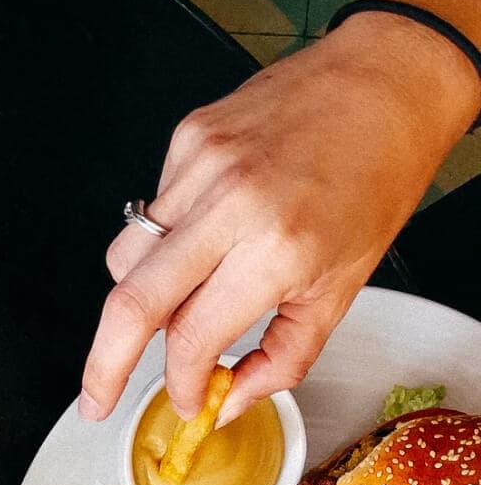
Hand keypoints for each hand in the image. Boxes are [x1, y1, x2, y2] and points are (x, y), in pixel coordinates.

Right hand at [80, 16, 480, 422]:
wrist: (386, 83)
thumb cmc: (375, 180)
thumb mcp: (340, 291)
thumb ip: (281, 359)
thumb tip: (229, 400)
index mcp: (275, 249)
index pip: (191, 338)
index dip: (181, 384)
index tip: (187, 400)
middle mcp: (230, 202)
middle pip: (130, 303)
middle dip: (104, 365)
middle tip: (97, 400)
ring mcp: (201, 163)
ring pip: (126, 259)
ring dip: (137, 301)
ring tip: (176, 307)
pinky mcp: (189, 137)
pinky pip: (151, 213)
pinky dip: (164, 244)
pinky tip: (207, 237)